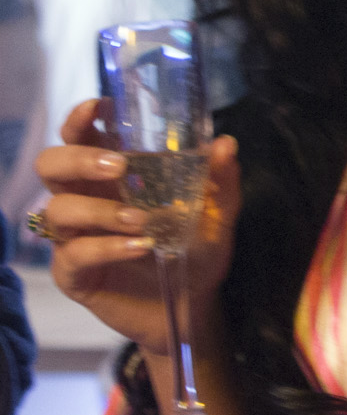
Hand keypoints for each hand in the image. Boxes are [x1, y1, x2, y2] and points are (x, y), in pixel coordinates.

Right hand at [38, 100, 241, 354]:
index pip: (80, 137)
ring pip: (59, 209)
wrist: (192, 306)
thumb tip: (225, 145)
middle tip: (118, 167)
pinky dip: (106, 248)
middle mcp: (86, 200)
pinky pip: (74, 254)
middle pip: (51, 165)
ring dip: (100, 211)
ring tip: (141, 221)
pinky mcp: (73, 273)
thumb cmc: (196, 252)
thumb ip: (220, 181)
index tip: (98, 108)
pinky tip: (140, 248)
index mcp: (113, 177)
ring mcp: (74, 237)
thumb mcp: (217, 215)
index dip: (80, 120)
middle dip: (78, 160)